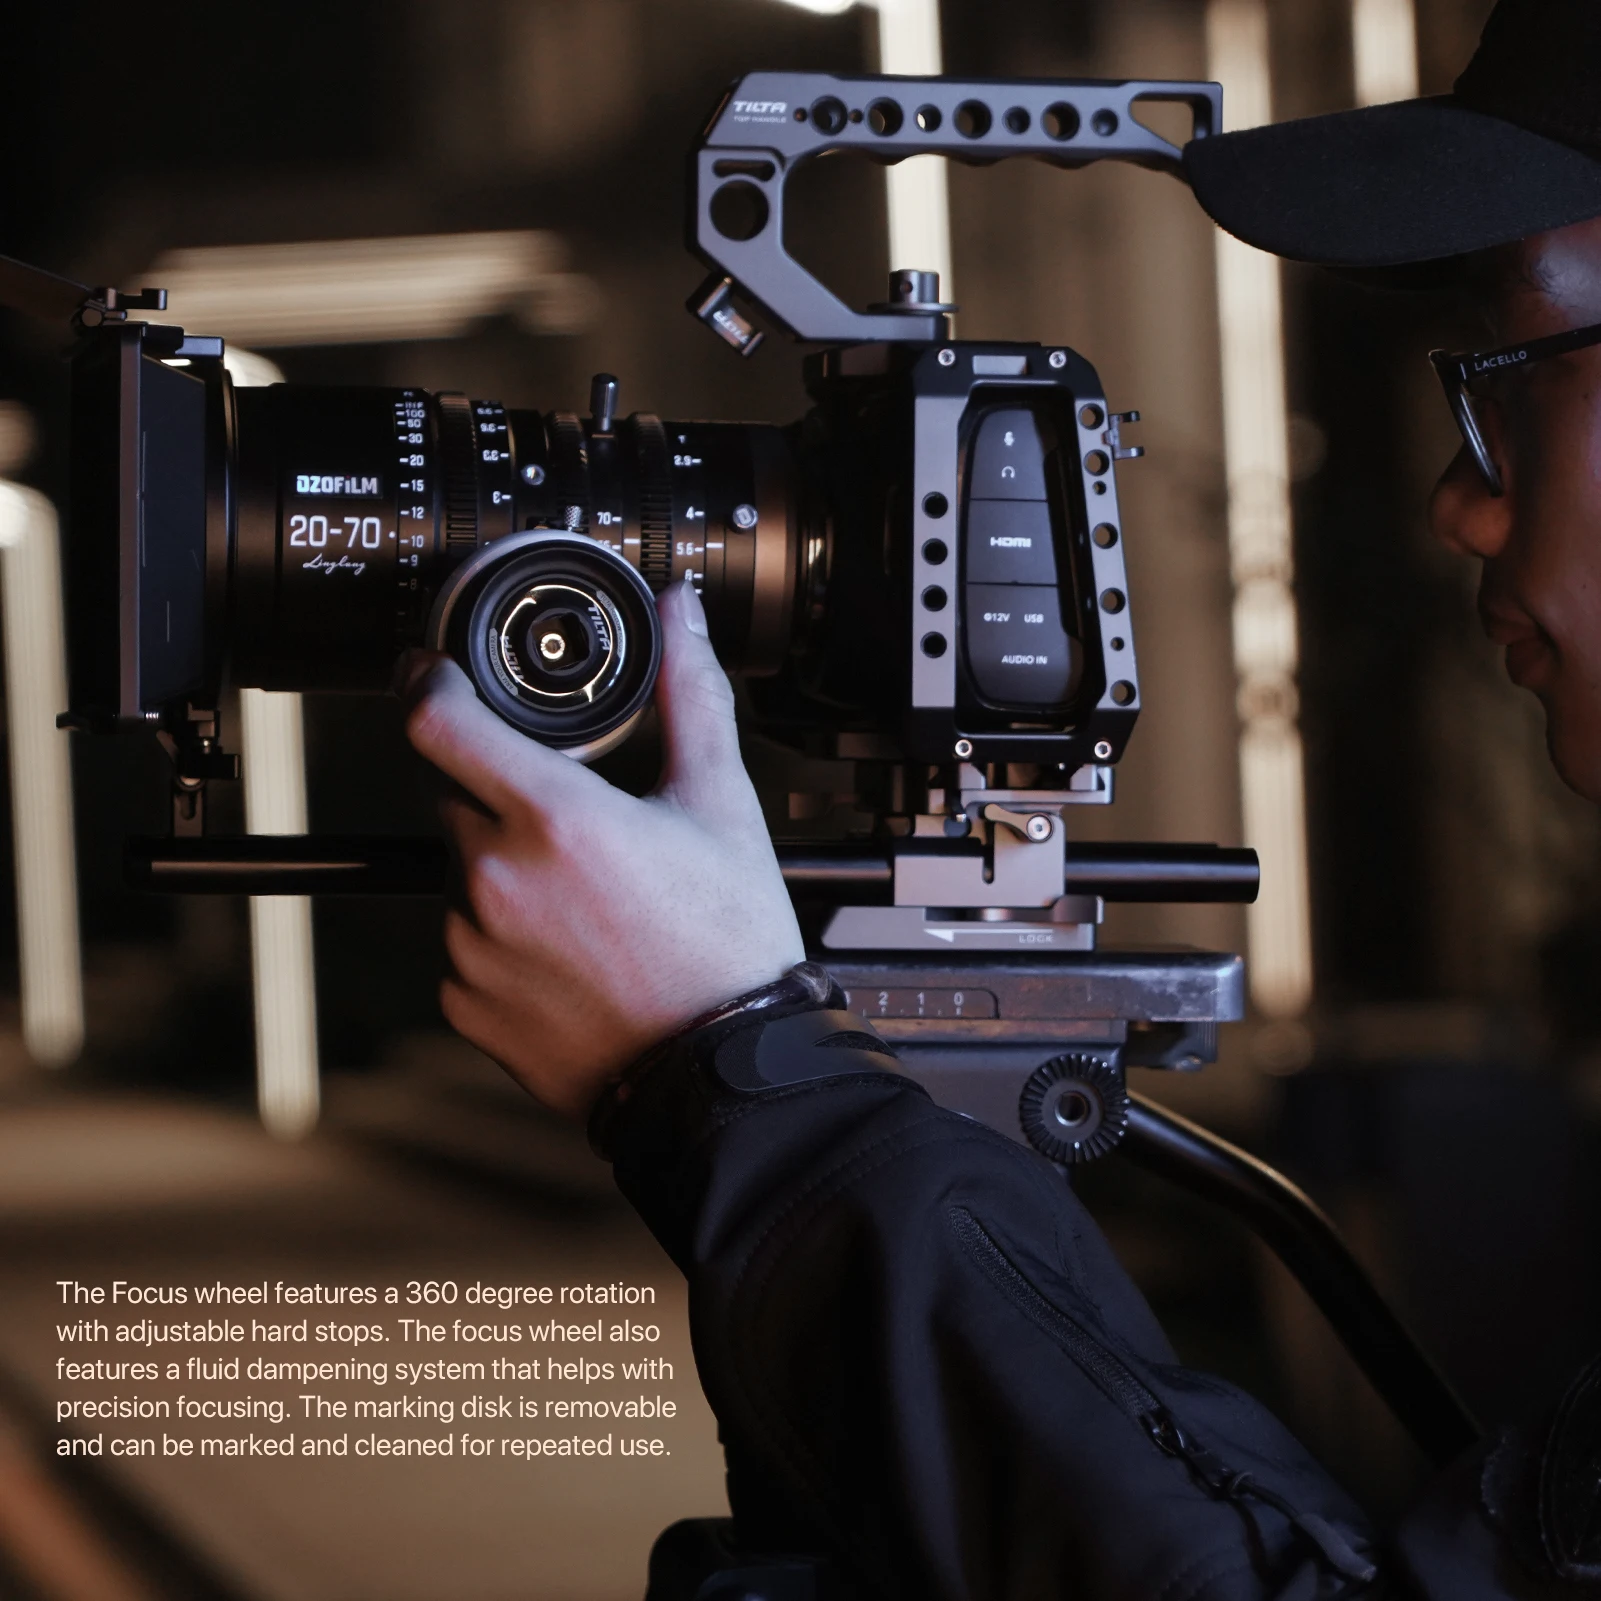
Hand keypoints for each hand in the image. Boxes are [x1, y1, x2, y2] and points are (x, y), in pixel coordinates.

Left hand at [400, 577, 804, 1117]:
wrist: (722, 1073)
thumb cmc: (727, 948)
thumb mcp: (722, 805)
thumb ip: (690, 696)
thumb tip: (681, 618)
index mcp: (557, 818)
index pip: (440, 720)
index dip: (427, 682)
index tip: (433, 674)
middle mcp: (498, 880)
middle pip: (455, 794)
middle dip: (498, 790)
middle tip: (572, 821)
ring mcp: (473, 947)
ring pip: (461, 872)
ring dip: (502, 867)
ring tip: (586, 900)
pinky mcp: (465, 1004)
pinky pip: (464, 943)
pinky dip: (501, 936)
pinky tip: (568, 950)